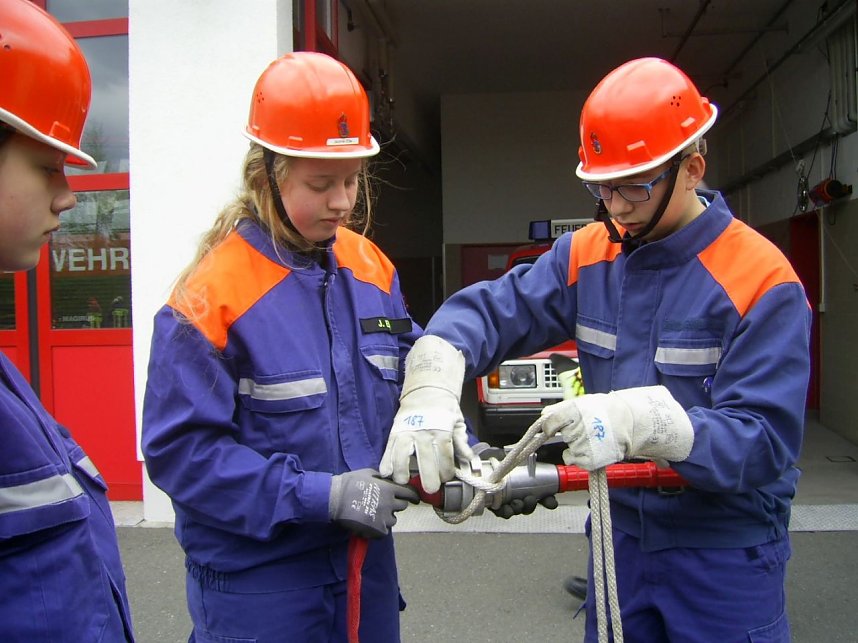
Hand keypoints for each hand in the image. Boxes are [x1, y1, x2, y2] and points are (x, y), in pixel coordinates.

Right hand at [329, 469, 418, 538]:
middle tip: (385, 505)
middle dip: (396, 505)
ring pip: (393, 520)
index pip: (409, 493)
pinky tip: (370, 524)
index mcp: (389, 488)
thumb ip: (383, 478)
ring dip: (387, 518)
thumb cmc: (350, 483)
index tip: (415, 499)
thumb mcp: (369, 473)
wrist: (335, 499)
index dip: (413, 496)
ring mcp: (384, 517)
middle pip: (402, 507)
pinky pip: (384, 531)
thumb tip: (390, 480)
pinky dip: (379, 529)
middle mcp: (390, 503)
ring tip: (374, 514)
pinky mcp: (377, 530)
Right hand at [379, 336, 472, 492]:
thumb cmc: (443, 408)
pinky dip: (386, 460)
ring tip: (403, 481)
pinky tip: (386, 472)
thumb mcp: (457, 422)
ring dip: (402, 470)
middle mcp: (424, 431)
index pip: (445, 455)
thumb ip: (461, 442)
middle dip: (428, 476)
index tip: (446, 478)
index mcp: (442, 430)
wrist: (425, 390)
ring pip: (402, 453)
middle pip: (425, 458)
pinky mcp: (395, 431)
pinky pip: (389, 448)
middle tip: (429, 489)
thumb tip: (469, 459)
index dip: (446, 470)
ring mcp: (407, 431)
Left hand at [471, 442, 558, 518]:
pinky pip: (503, 513)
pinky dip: (506, 512)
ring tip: (517, 502)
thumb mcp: (514, 460)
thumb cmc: (501, 462)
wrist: (482, 466)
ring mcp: (509, 502)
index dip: (549, 501)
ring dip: (520, 508)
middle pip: (530, 506)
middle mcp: (520, 497)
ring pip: (518, 510)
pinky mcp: (496, 506)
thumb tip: (533, 456)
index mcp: (528, 487)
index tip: (551, 501)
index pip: (543, 498)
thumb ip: (525, 459)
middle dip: (531, 505)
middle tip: (530, 499)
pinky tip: (506, 508)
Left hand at [540, 386, 693, 470]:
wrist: (632, 423)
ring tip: (593, 437)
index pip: (549, 420)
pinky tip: (592, 448)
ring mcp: (583, 445)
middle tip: (585, 428)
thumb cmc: (608, 411)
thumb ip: (561, 410)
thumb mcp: (584, 403)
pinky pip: (572, 460)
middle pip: (561, 434)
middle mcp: (577, 428)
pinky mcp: (588, 460)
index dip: (548, 426)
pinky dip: (579, 457)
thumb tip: (544, 415)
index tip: (550, 428)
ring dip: (576, 444)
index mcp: (574, 411)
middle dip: (569, 433)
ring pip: (567, 448)